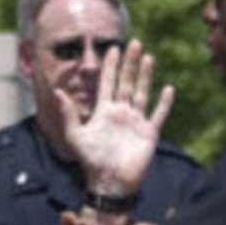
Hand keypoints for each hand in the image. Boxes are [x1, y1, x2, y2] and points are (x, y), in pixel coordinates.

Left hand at [59, 39, 173, 195]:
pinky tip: (168, 88)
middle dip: (129, 63)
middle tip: (134, 42)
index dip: (110, 66)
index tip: (112, 48)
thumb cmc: (90, 161)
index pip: (108, 83)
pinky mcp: (149, 133)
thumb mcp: (75, 136)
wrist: (109, 182)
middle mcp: (121, 113)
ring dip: (145, 76)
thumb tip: (57, 92)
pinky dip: (163, 103)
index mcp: (104, 111)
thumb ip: (68, 114)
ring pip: (142, 93)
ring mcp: (136, 122)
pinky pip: (158, 115)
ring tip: (148, 57)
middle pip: (126, 83)